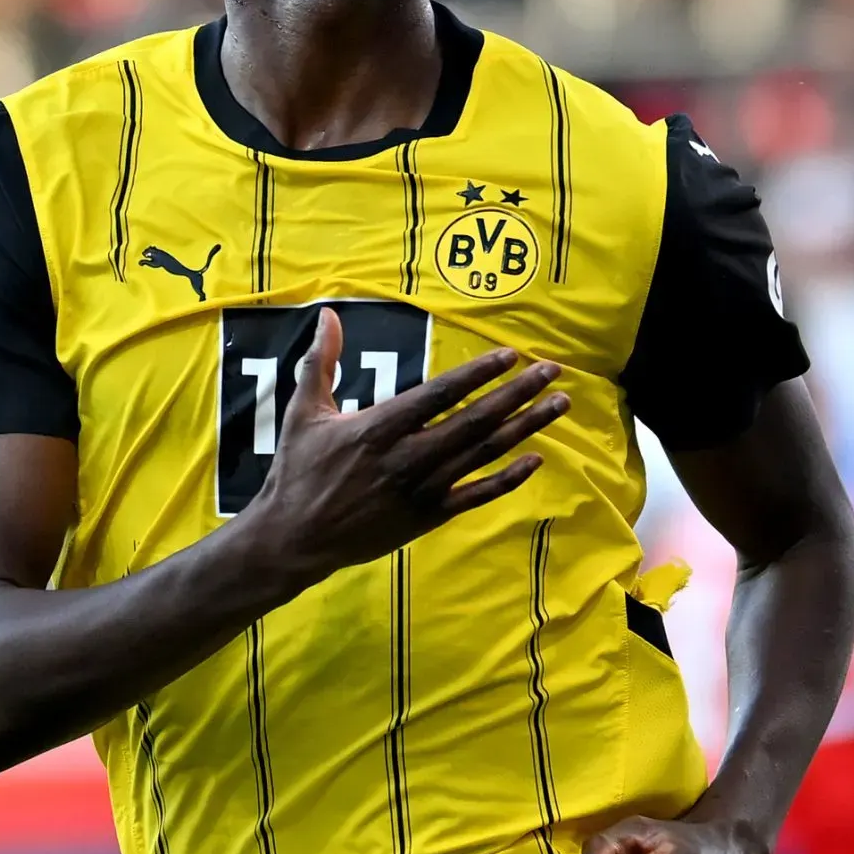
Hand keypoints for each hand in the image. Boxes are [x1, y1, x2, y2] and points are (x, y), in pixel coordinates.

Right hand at [236, 308, 568, 588]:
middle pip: (475, 421)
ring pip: (484, 454)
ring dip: (525, 427)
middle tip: (553, 371)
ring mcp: (422, 490)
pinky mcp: (428, 516)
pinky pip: (477, 495)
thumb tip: (327, 315)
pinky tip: (536, 459)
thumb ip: (321, 362)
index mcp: (379, 427)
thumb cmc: (298, 471)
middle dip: (518, 393)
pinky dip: (508, 478)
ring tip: (558, 404)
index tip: (510, 355)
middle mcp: (407, 457)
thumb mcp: (303, 411)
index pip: (440, 394)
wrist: (294, 538)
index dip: (478, 374)